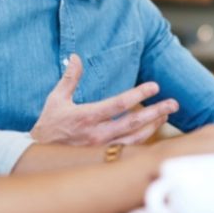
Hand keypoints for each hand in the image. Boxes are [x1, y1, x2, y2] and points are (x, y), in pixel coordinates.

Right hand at [30, 54, 178, 145]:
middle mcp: (97, 135)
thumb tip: (75, 56)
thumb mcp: (56, 99)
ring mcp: (102, 148)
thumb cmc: (49, 124)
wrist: (39, 154)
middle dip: (156, 112)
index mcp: (87, 117)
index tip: (154, 86)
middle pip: (134, 123)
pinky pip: (128, 149)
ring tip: (166, 114)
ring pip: (135, 138)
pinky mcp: (103, 156)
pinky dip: (143, 139)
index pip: (119, 105)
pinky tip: (152, 130)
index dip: (138, 94)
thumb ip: (69, 78)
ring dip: (153, 126)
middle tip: (174, 103)